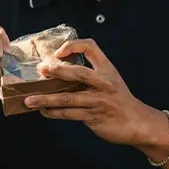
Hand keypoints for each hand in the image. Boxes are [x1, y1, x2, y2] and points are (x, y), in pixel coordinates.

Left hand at [20, 38, 166, 148]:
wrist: (138, 122)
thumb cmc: (120, 99)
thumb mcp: (110, 79)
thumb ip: (90, 73)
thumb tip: (58, 72)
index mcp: (107, 69)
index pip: (90, 47)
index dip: (73, 46)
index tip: (57, 52)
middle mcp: (104, 83)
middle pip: (78, 72)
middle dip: (57, 70)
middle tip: (41, 70)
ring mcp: (99, 101)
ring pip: (68, 98)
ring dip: (46, 99)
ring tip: (30, 100)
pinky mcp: (94, 117)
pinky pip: (70, 114)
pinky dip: (54, 113)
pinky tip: (44, 111)